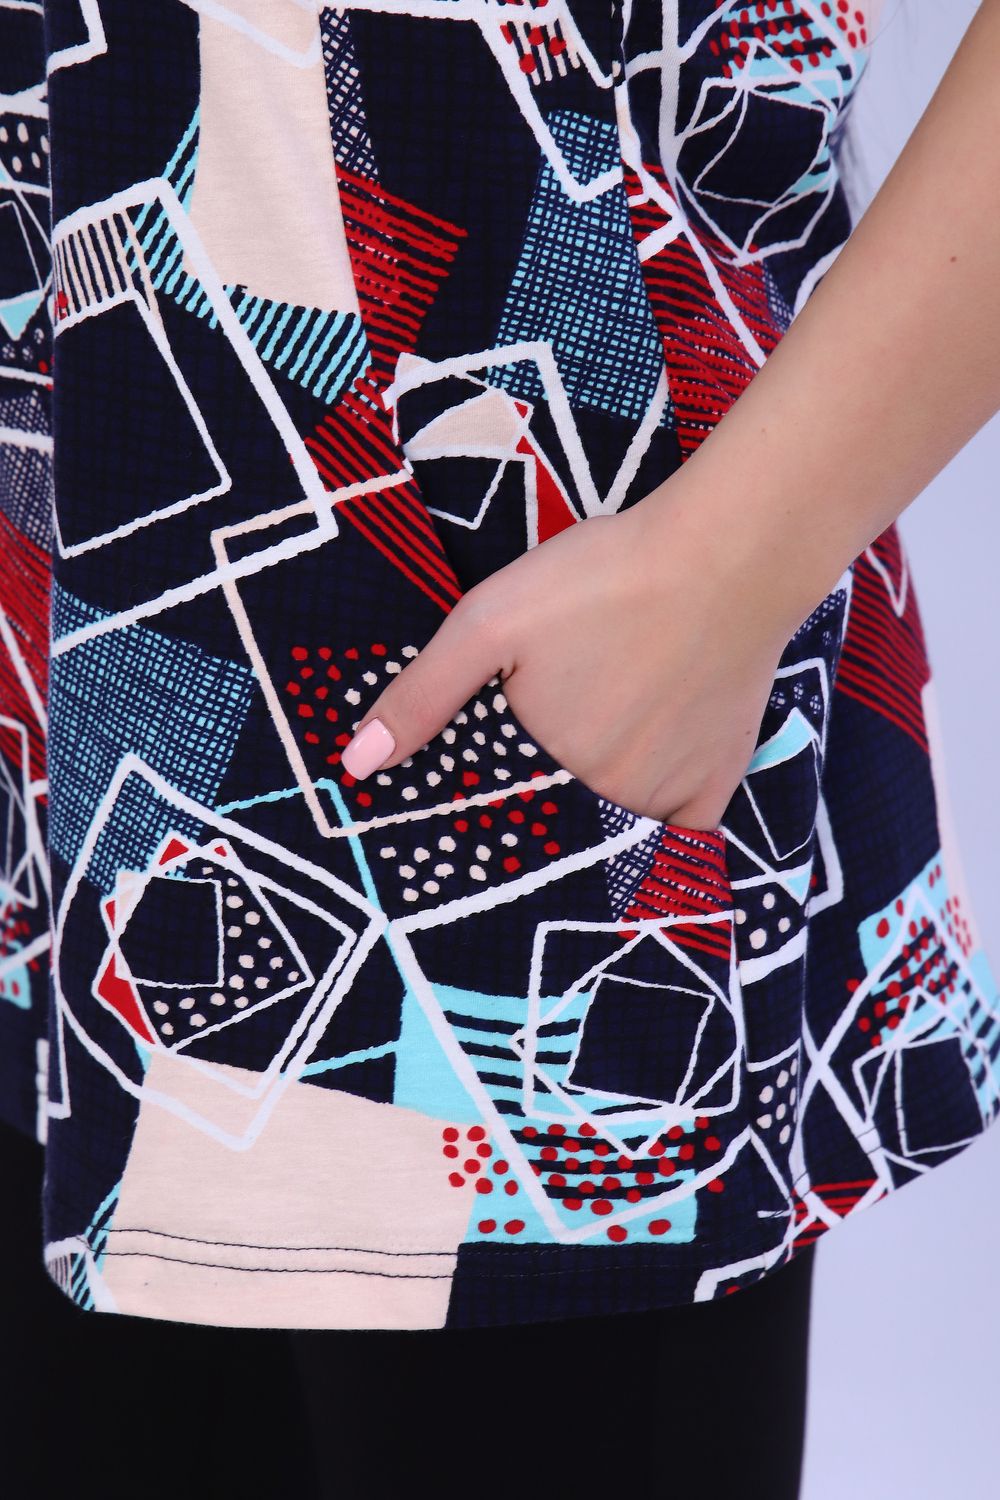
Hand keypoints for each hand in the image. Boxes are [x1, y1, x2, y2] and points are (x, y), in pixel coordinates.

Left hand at [339, 492, 792, 829]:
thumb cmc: (601, 579)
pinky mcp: (718, 778)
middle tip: (558, 726)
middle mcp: (608, 801)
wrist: (724, 555)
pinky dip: (663, 813)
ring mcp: (668, 795)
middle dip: (542, 793)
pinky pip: (684, 828)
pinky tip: (649, 767)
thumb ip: (423, 694)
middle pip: (559, 819)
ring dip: (597, 800)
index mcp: (547, 770)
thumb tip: (356, 765)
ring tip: (601, 731)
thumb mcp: (489, 621)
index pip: (500, 813)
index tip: (489, 767)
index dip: (488, 796)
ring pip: (615, 823)